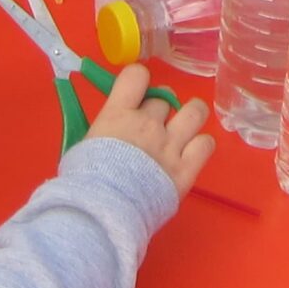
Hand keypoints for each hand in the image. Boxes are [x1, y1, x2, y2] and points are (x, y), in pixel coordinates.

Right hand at [87, 62, 215, 199]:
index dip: (139, 80)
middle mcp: (148, 124)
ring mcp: (171, 145)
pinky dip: (201, 146)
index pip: (137, 74)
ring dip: (190, 116)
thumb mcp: (82, 149)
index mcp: (118, 115)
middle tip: (153, 127)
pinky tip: (192, 154)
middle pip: (164, 99)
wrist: (102, 213)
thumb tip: (108, 132)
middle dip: (160, 109)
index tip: (136, 93)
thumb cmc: (83, 183)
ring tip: (183, 129)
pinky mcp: (186, 170)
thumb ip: (102, 133)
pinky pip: (206, 144)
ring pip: (195, 111)